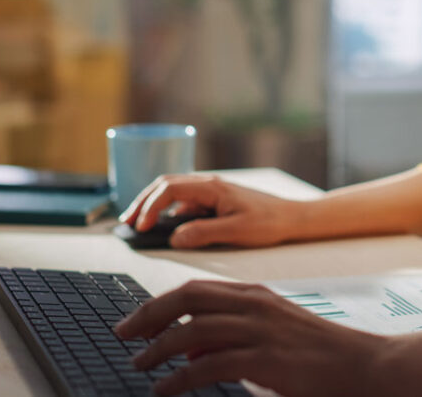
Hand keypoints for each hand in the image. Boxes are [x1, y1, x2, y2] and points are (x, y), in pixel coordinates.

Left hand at [114, 280, 383, 395]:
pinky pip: (209, 365)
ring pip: (193, 330)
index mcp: (256, 294)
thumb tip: (187, 349)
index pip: (196, 289)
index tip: (134, 320)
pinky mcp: (264, 359)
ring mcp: (260, 330)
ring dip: (158, 348)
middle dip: (149, 316)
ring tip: (139, 365)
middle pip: (188, 299)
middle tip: (122, 335)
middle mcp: (255, 305)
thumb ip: (231, 335)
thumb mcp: (272, 332)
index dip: (159, 303)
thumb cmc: (318, 352)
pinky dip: (180, 378)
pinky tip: (165, 389)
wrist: (360, 363)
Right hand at [119, 174, 306, 247]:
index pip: (170, 188)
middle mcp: (210, 186)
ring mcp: (212, 193)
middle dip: (144, 201)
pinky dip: (170, 211)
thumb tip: (175, 237)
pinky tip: (166, 226)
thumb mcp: (236, 231)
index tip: (141, 225)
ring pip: (175, 192)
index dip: (151, 205)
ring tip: (139, 224)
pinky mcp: (216, 202)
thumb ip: (203, 233)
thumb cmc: (270, 223)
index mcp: (212, 188)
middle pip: (166, 185)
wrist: (293, 219)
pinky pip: (187, 203)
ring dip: (155, 205)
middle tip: (127, 222)